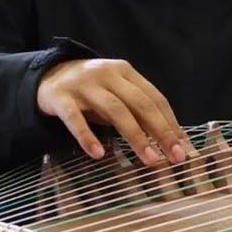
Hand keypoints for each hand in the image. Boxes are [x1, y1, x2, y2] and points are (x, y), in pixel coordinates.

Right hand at [37, 58, 190, 165]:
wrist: (48, 76)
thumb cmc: (91, 90)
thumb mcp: (116, 93)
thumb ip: (138, 111)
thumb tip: (170, 139)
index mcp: (125, 71)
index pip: (154, 98)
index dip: (171, 123)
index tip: (184, 147)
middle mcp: (107, 74)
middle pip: (140, 104)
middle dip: (161, 131)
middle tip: (174, 157)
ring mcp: (83, 85)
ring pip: (114, 110)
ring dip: (135, 136)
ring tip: (149, 159)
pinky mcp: (61, 98)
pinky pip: (75, 119)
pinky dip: (88, 136)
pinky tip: (98, 154)